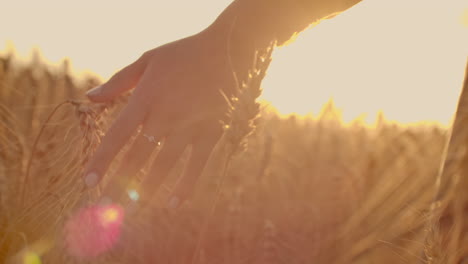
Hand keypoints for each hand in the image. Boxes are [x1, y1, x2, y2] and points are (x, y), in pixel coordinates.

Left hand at [83, 27, 239, 208]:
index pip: (117, 136)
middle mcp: (166, 116)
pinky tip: (173, 203)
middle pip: (137, 157)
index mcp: (146, 97)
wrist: (228, 50)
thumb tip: (89, 98)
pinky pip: (196, 165)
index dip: (101, 161)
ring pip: (164, 165)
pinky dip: (185, 186)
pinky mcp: (211, 132)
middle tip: (106, 204)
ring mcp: (190, 126)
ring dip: (146, 189)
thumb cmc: (185, 53)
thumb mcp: (148, 59)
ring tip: (133, 208)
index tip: (87, 182)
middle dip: (120, 183)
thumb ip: (118, 81)